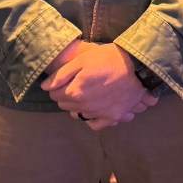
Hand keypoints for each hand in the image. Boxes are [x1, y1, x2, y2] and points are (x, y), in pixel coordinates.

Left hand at [40, 43, 157, 129]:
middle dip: (66, 95)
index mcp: (75, 92)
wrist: (137, 65)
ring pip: (79, 114)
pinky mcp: (112, 117)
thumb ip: (61, 74)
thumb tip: (44, 87)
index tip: (65, 78)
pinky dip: (91, 118)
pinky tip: (93, 108)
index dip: (57, 85)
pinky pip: (94, 124)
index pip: (55, 94)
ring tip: (85, 92)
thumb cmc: (109, 58)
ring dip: (78, 105)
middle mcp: (85, 107)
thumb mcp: (83, 59)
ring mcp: (99, 114)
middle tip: (75, 83)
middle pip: (65, 105)